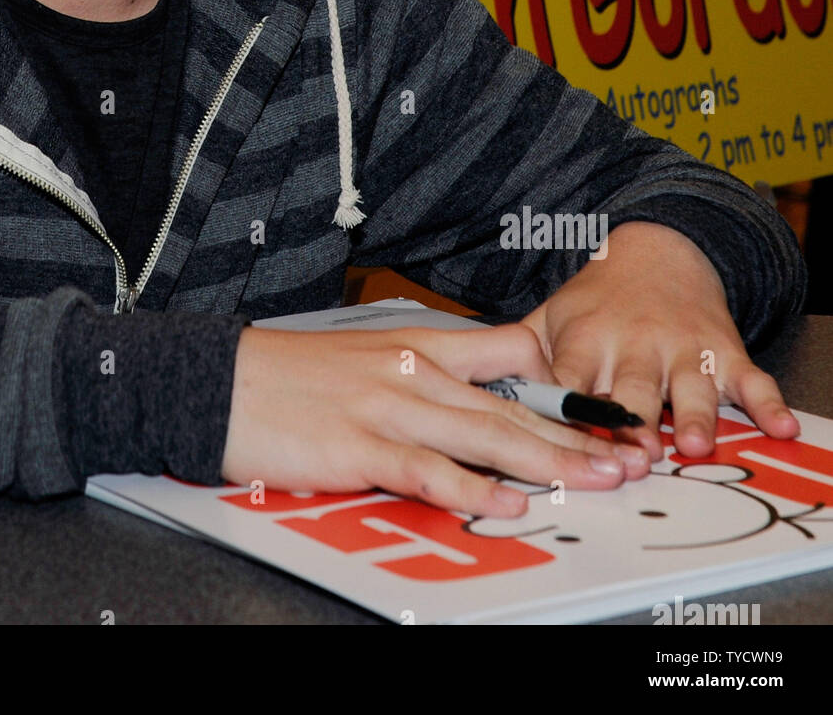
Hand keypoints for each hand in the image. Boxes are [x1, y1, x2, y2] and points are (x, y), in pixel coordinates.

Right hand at [221, 321, 650, 517]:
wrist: (221, 379)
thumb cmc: (287, 375)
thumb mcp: (363, 357)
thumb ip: (416, 374)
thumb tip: (464, 401)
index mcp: (415, 346)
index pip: (506, 354)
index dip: (558, 381)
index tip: (603, 407)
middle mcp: (413, 372)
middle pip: (511, 404)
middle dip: (576, 434)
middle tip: (628, 455)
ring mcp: (389, 408)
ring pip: (486, 435)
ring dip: (548, 461)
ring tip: (596, 481)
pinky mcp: (361, 445)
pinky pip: (429, 471)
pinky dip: (473, 489)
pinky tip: (507, 503)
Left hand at [521, 221, 800, 460]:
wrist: (656, 251)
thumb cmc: (596, 302)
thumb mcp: (551, 319)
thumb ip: (517, 359)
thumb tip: (470, 392)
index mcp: (584, 339)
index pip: (570, 384)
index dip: (567, 414)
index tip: (563, 444)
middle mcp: (633, 344)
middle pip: (630, 388)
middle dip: (631, 419)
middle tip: (633, 453)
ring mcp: (680, 348)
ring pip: (688, 386)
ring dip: (692, 414)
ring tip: (692, 443)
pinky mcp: (722, 350)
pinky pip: (750, 379)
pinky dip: (768, 403)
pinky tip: (780, 426)